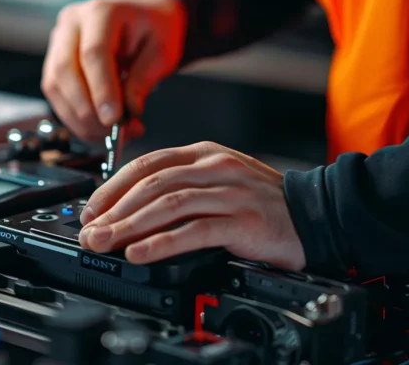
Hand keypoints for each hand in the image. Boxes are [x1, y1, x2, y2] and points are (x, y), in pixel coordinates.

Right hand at [41, 0, 186, 140]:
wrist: (145, 18)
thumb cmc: (155, 30)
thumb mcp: (163, 51)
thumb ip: (144, 79)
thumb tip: (127, 111)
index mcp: (102, 12)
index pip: (94, 53)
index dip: (101, 90)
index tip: (113, 119)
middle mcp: (73, 23)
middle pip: (65, 70)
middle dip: (86, 110)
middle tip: (112, 133)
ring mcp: (59, 40)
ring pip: (55, 85)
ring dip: (78, 118)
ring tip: (108, 134)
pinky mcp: (55, 60)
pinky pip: (56, 93)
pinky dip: (74, 116)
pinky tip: (96, 128)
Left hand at [77, 141, 305, 269]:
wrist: (319, 215)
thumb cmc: (265, 204)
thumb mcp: (220, 182)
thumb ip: (182, 187)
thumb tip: (132, 209)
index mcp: (206, 154)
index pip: (148, 163)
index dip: (113, 187)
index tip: (91, 210)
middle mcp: (217, 167)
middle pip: (152, 183)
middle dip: (114, 209)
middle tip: (90, 232)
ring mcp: (231, 192)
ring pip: (169, 204)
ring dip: (130, 225)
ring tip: (106, 242)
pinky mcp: (245, 220)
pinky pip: (195, 230)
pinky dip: (163, 243)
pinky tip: (141, 253)